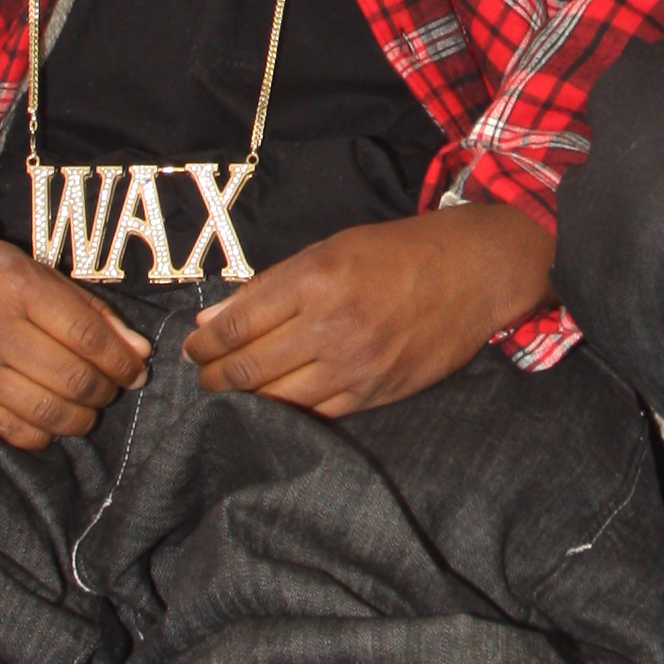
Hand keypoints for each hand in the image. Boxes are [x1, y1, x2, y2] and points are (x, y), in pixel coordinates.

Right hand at [0, 207, 149, 449]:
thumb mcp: (27, 268)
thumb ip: (84, 309)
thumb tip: (138, 351)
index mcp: (18, 287)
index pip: (88, 337)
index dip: (122, 361)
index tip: (136, 370)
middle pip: (73, 379)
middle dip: (106, 391)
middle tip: (112, 388)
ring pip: (46, 412)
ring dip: (80, 417)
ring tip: (86, 407)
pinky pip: (7, 431)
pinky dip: (40, 435)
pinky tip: (49, 421)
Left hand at [183, 198, 555, 417]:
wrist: (471, 273)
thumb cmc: (397, 252)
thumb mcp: (331, 249)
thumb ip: (270, 286)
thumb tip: (211, 321)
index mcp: (316, 278)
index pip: (238, 324)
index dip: (204, 344)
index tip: (191, 348)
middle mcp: (331, 324)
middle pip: (248, 367)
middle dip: (213, 377)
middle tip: (201, 376)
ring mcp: (355, 364)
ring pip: (276, 398)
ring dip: (241, 401)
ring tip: (227, 394)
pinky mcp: (376, 393)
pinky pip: (316, 414)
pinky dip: (286, 413)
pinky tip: (271, 407)